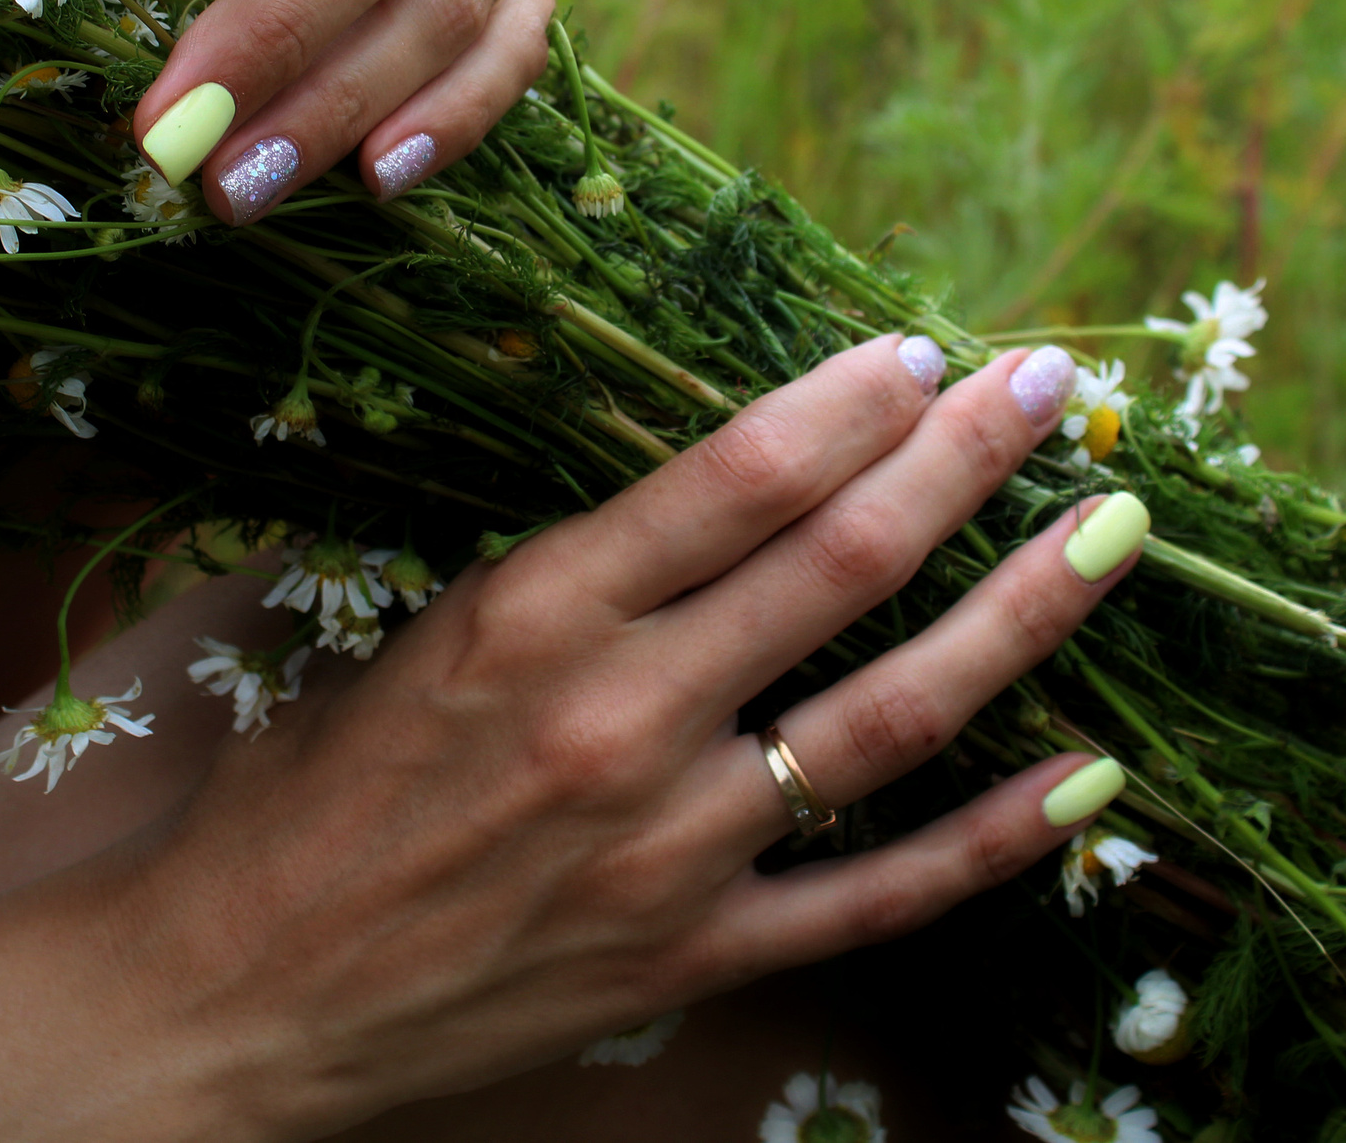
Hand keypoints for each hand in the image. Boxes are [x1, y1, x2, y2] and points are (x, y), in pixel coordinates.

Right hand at [95, 338, 1149, 1135]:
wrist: (236, 997)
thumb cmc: (304, 796)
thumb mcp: (412, 635)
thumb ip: (564, 570)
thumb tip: (722, 485)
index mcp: (529, 618)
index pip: (736, 480)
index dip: (851, 402)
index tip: (925, 350)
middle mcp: (618, 722)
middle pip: (841, 566)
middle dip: (964, 460)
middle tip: (1050, 387)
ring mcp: (671, 851)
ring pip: (890, 718)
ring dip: (1017, 617)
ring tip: (1109, 535)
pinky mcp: (694, 954)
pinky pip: (878, 896)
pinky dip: (994, 839)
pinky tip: (1091, 779)